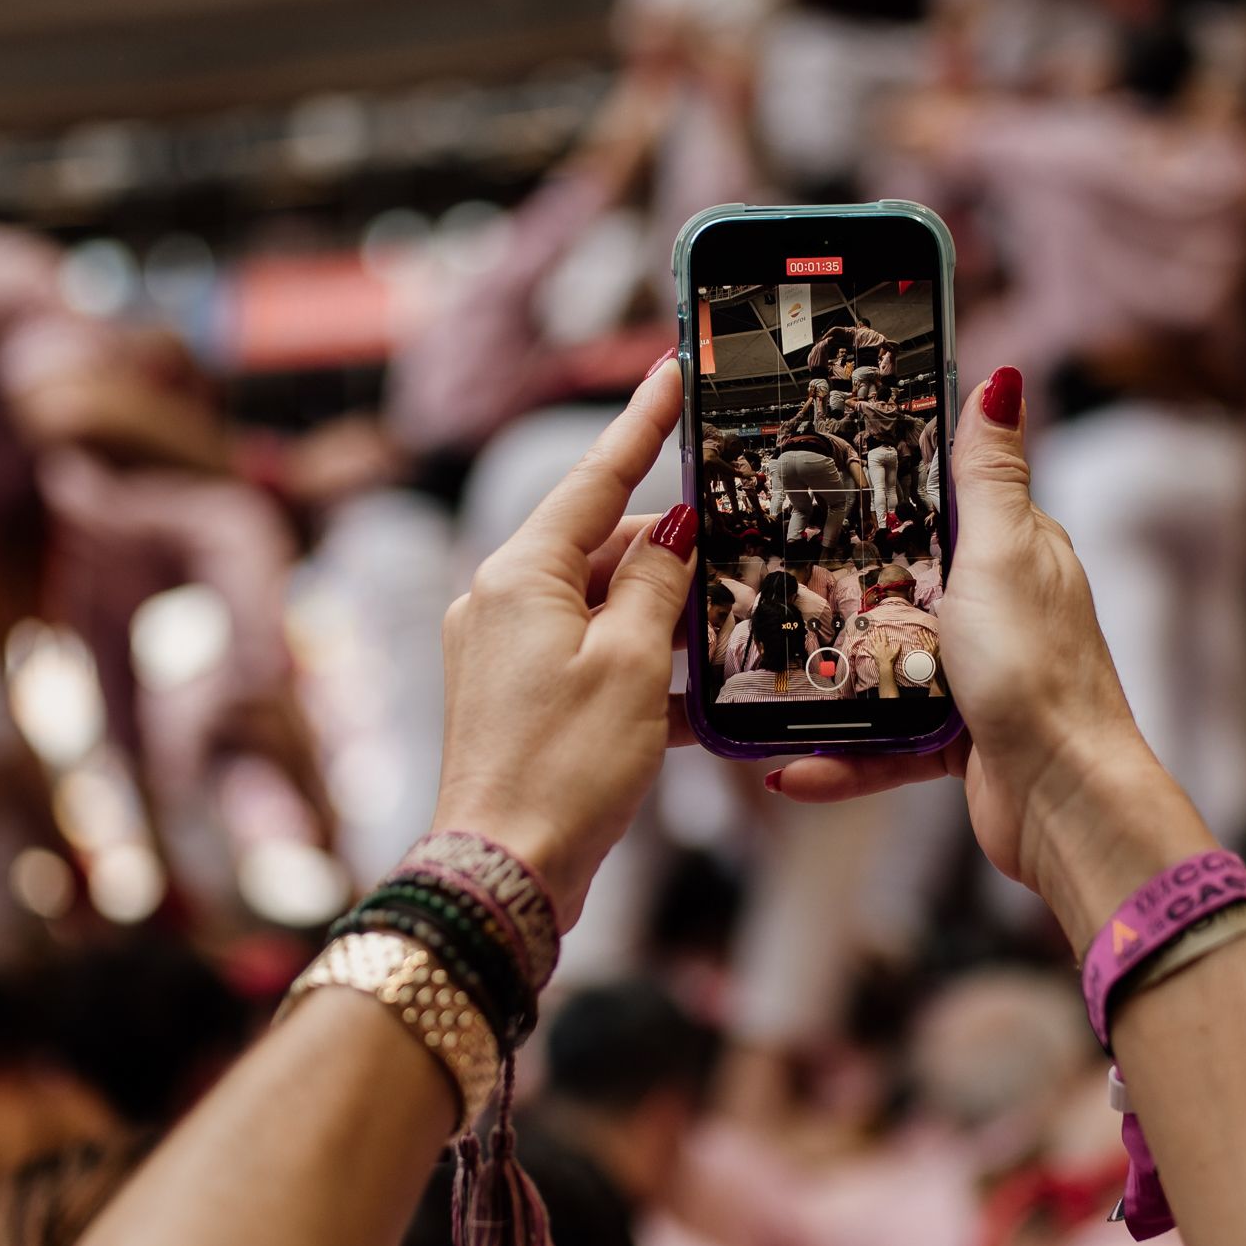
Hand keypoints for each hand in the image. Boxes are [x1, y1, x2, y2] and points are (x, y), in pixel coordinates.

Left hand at [428, 363, 695, 925]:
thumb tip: (674, 532)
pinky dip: (644, 672)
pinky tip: (701, 702)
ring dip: (667, 618)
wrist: (503, 873)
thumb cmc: (562, 768)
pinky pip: (595, 661)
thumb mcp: (630, 664)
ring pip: (606, 606)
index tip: (674, 372)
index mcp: (520, 574)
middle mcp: (501, 602)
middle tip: (743, 545)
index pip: (596, 477)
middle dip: (674, 551)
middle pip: (604, 546)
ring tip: (732, 627)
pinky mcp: (520, 701)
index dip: (643, 424)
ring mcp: (506, 653)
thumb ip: (657, 586)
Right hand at [770, 368, 1215, 941]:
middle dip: (829, 586)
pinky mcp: (957, 739)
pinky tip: (789, 769)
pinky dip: (840, 758)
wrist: (1064, 799)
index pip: (937, 500)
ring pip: (878, 667)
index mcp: (1011, 551)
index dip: (877, 484)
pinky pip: (882, 742)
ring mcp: (974, 675)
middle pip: (894, 582)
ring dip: (822, 684)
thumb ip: (990, 473)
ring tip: (759, 683)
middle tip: (753, 577)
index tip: (806, 470)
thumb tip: (1003, 378)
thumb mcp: (1003, 554)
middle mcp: (994, 608)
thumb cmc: (1039, 671)